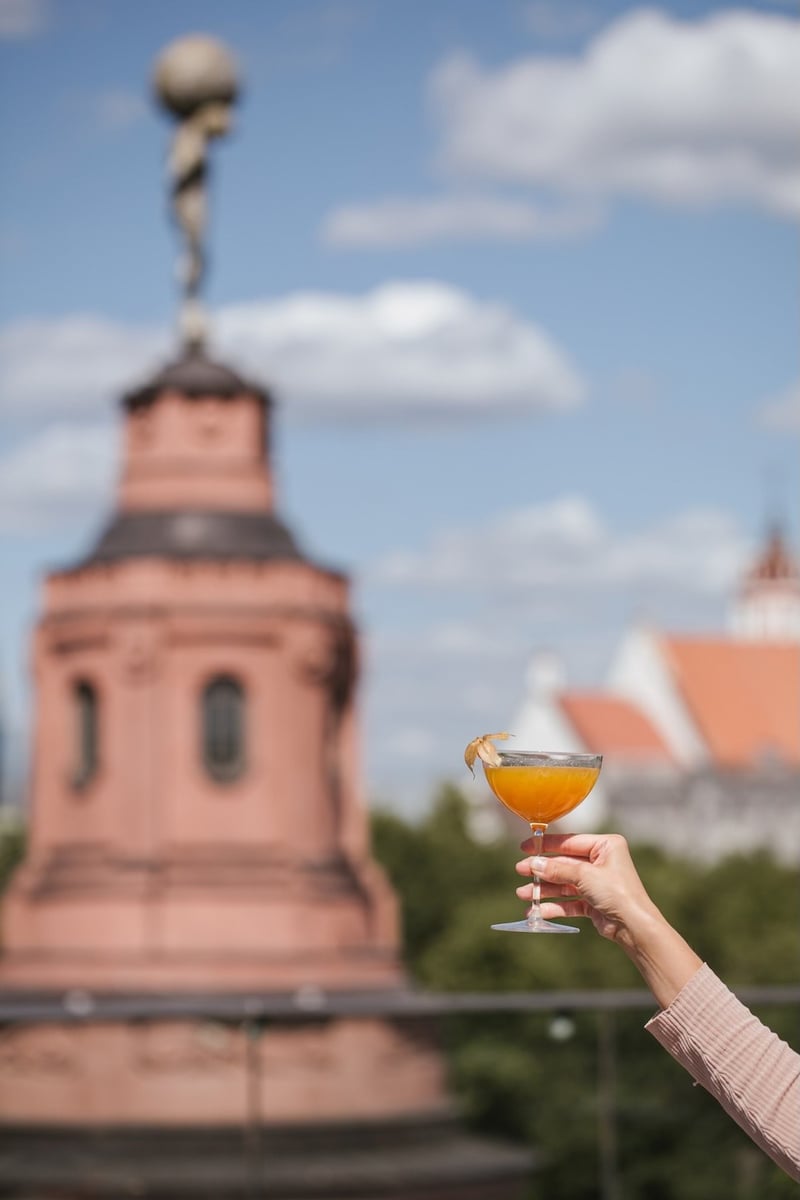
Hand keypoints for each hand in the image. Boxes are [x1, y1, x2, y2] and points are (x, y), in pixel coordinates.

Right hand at [515, 832, 701, 1006]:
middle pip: (564, 863)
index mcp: (606, 846)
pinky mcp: (594, 902)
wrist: (634, 927)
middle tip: (520, 871)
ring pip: (564, 883)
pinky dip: (555, 905)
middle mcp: (602, 861)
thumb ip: (557, 868)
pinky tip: (539, 911)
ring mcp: (597, 882)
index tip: (525, 847)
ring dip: (545, 889)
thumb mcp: (584, 875)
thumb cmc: (617, 893)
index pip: (570, 842)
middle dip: (542, 870)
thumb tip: (533, 863)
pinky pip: (569, 900)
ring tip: (524, 895)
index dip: (546, 845)